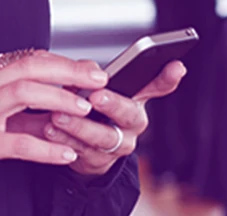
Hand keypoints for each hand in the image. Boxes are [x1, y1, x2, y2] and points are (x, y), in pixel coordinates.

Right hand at [0, 51, 108, 207]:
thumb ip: (10, 99)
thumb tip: (53, 99)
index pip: (28, 58)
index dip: (63, 62)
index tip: (90, 68)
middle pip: (31, 68)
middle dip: (69, 71)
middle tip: (99, 79)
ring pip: (24, 94)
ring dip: (60, 99)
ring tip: (86, 109)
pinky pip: (16, 143)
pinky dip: (44, 147)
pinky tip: (65, 153)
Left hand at [42, 60, 185, 175]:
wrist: (81, 146)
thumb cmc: (90, 107)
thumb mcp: (93, 86)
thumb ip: (91, 74)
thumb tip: (88, 70)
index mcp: (135, 99)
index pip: (157, 86)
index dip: (169, 78)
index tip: (176, 65)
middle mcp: (132, 124)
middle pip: (129, 114)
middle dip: (112, 104)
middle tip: (95, 96)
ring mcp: (118, 146)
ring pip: (103, 137)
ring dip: (79, 126)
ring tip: (58, 116)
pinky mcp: (98, 162)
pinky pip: (82, 151)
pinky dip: (64, 139)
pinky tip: (50, 130)